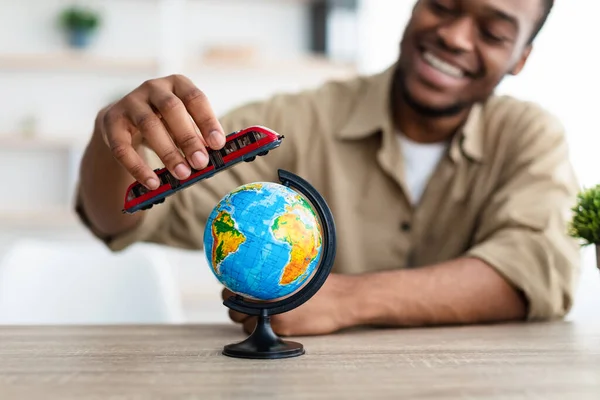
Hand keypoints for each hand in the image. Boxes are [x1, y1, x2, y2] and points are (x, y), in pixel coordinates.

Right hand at [98, 74, 226, 189]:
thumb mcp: (183, 123)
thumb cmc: (164, 122)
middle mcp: (153, 88)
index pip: (195, 98)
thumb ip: (197, 136)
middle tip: (201, 163)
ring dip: (168, 152)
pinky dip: (138, 167)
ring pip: (148, 125)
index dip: (207, 121)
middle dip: (188, 138)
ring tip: (182, 174)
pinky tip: (153, 183)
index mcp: (177, 84)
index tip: (218, 144)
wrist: (125, 120)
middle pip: (171, 109)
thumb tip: (213, 158)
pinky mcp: (111, 121)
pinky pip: (123, 146)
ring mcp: (130, 102)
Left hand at [222, 274, 357, 336]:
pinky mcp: (280, 331)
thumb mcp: (293, 274)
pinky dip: (265, 329)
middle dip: (238, 309)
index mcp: (265, 284)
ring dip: (251, 321)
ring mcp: (272, 317)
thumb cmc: (319, 285)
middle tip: (247, 305)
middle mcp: (264, 300)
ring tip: (266, 312)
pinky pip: (262, 333)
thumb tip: (250, 277)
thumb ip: (270, 277)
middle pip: (234, 310)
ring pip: (245, 325)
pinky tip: (278, 320)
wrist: (340, 300)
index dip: (230, 293)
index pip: (230, 291)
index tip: (234, 293)